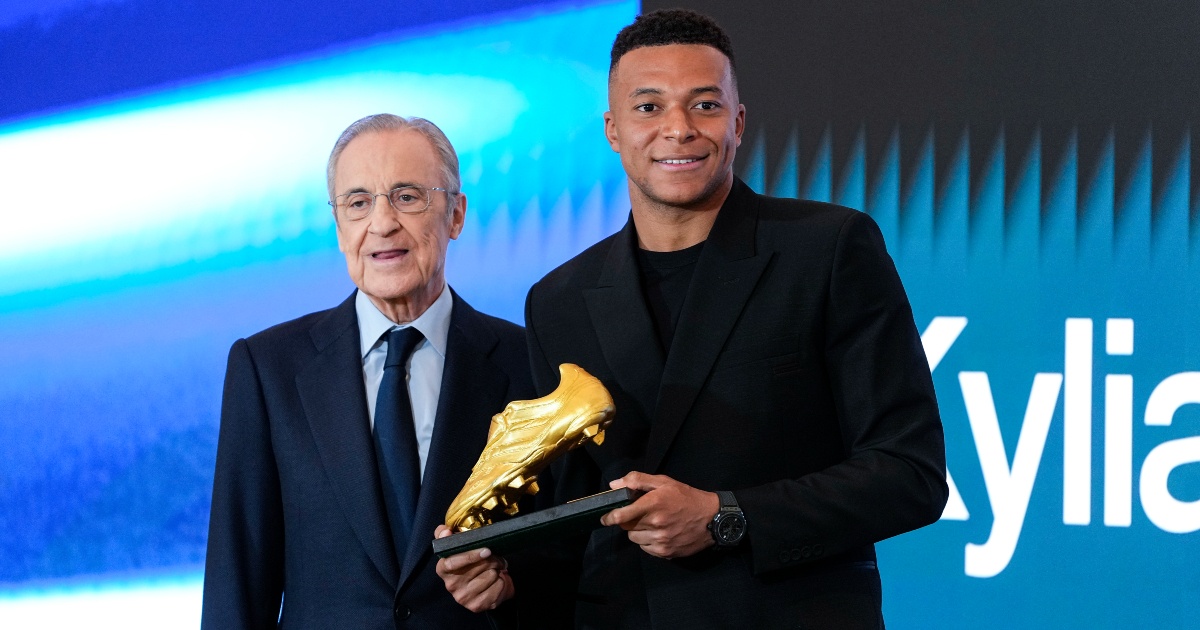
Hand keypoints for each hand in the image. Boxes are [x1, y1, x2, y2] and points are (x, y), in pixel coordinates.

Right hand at [434, 525, 514, 611]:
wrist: (485, 584)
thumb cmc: (471, 561)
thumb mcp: (458, 544)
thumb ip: (446, 534)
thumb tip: (445, 531)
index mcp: (443, 569)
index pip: (451, 563)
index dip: (469, 556)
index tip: (486, 550)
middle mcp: (451, 585)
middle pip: (478, 567)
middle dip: (492, 558)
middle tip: (495, 555)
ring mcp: (464, 598)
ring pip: (490, 576)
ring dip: (497, 569)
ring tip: (494, 568)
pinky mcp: (477, 606)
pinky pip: (497, 587)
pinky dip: (501, 581)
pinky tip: (496, 581)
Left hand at [600, 472, 718, 558]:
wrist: (712, 518)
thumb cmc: (686, 497)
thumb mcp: (664, 482)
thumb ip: (637, 480)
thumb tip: (614, 485)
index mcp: (653, 504)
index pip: (622, 515)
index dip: (610, 517)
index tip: (605, 518)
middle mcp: (655, 524)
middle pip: (627, 527)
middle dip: (630, 520)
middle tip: (641, 514)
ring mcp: (661, 540)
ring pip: (635, 539)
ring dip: (638, 532)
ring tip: (652, 524)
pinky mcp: (666, 553)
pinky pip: (646, 549)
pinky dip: (648, 542)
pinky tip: (660, 533)